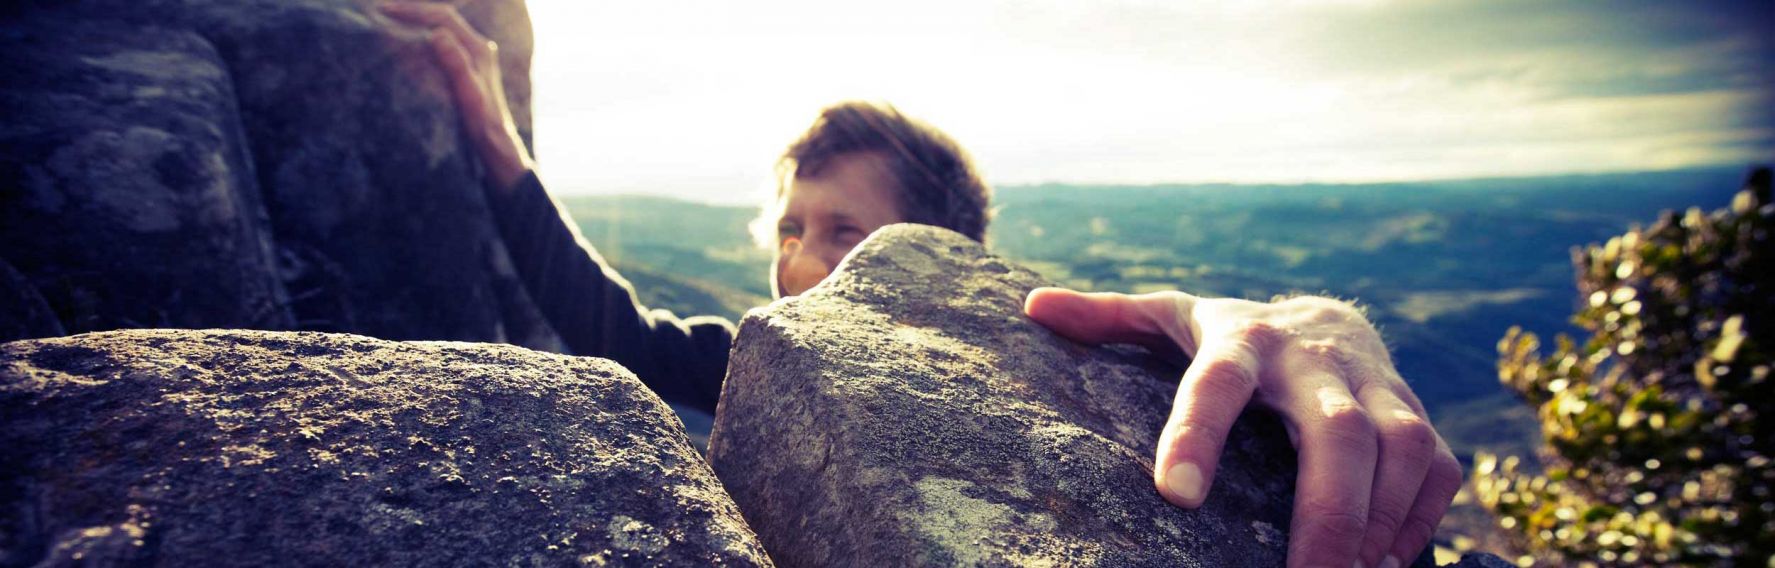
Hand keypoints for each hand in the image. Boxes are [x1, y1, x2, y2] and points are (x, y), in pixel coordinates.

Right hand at [380, 1, 532, 192]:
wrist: (495, 142)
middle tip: (382, 10)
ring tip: (391, 19)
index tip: (386, 11)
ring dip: (418, 21)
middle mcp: (478, 47)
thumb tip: (438, 34)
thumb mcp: (468, 95)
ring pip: (442, 28)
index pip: (444, 18)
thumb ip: (456, 64)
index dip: (415, 11)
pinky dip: (423, 35)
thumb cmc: (482, 122)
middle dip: (413, 11)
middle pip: (443, 18)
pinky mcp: (468, 66)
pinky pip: (443, 41)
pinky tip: (408, 40)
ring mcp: (474, 56)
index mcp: (479, 49)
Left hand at [1025, 288, 1461, 567]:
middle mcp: (1315, 360)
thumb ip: (1107, 320)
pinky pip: (1435, 471)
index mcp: (1240, 340)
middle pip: (1338, 434)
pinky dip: (1414, 524)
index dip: (1196, 435)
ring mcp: (1377, 385)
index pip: (1216, 385)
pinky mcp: (1419, 414)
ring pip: (1401, 451)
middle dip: (1326, 514)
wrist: (1329, 317)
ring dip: (1378, 524)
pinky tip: (1378, 566)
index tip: (1172, 495)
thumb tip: (1033, 308)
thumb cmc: (1231, 338)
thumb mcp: (1168, 319)